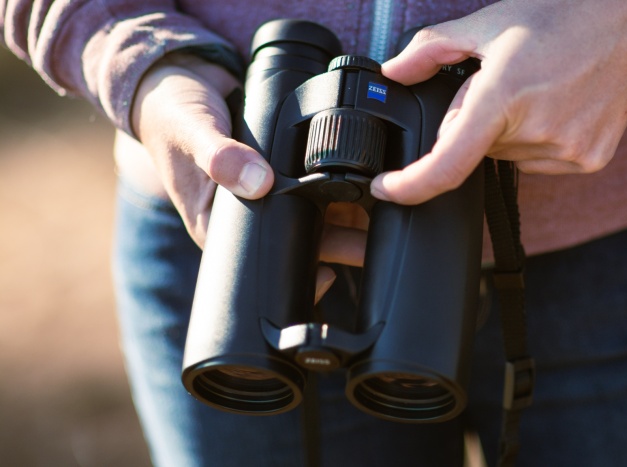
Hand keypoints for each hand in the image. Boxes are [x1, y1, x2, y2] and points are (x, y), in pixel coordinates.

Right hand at [131, 53, 365, 300]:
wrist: (176, 86)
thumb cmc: (174, 117)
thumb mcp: (192, 133)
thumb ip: (220, 157)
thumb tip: (258, 183)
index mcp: (217, 229)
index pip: (266, 267)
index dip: (301, 272)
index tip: (333, 272)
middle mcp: (245, 221)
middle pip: (300, 245)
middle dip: (339, 246)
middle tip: (371, 241)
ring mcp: (265, 200)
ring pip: (315, 220)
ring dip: (347, 218)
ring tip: (377, 213)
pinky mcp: (280, 178)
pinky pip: (316, 192)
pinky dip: (340, 189)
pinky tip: (365, 186)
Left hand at [371, 0, 626, 204]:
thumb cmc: (562, 16)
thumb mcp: (489, 23)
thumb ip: (431, 48)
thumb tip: (394, 72)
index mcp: (505, 95)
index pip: (447, 163)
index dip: (410, 185)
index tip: (387, 188)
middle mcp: (538, 130)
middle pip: (476, 148)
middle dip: (476, 122)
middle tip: (506, 84)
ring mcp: (567, 150)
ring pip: (506, 157)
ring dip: (507, 132)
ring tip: (537, 90)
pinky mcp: (589, 160)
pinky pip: (538, 162)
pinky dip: (536, 141)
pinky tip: (557, 107)